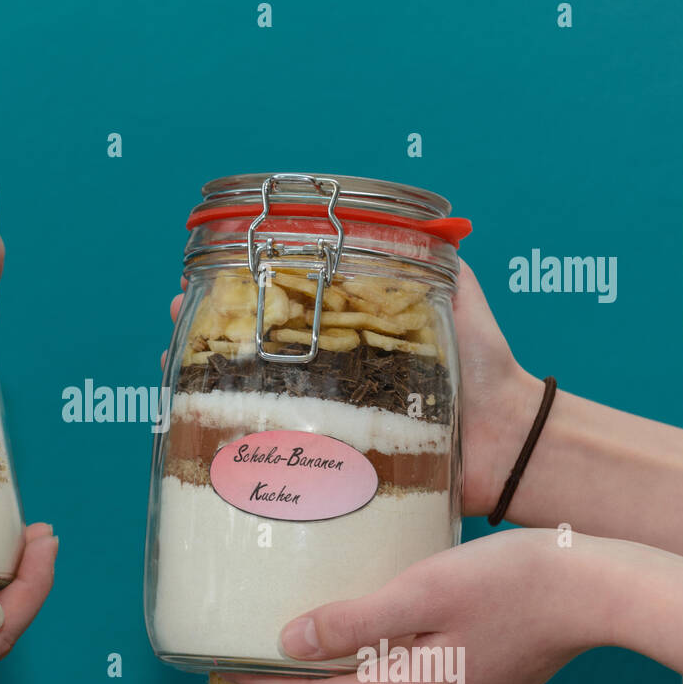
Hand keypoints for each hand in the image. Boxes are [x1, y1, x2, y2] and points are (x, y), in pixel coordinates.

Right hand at [162, 261, 542, 515]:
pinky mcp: (328, 461)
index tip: (204, 277)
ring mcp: (322, 418)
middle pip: (248, 347)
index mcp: (348, 333)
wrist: (508, 441)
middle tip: (179, 317)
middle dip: (205, 331)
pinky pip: (271, 447)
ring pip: (247, 395)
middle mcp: (326, 374)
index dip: (239, 288)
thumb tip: (425, 222)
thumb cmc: (487, 369)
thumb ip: (438, 263)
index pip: (281, 302)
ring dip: (202, 378)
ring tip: (174, 362)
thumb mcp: (460, 300)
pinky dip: (228, 435)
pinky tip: (197, 421)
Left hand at [217, 528, 617, 683]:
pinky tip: (364, 639)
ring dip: (337, 675)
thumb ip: (352, 622)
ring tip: (300, 640)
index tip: (224, 668)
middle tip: (253, 650)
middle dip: (296, 681)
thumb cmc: (514, 580)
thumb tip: (289, 643)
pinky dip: (376, 671)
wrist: (598, 590)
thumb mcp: (421, 590)